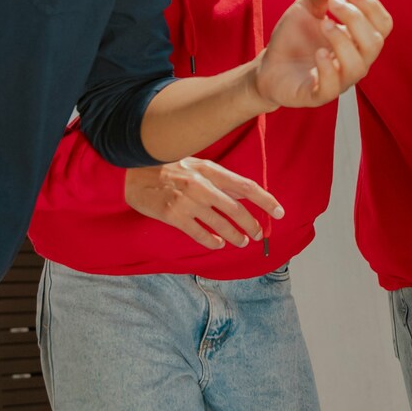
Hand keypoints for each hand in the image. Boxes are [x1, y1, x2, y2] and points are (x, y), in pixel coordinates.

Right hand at [124, 158, 283, 249]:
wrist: (132, 171)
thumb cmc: (167, 166)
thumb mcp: (197, 165)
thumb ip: (220, 179)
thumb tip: (245, 193)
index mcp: (210, 170)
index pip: (246, 186)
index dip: (266, 201)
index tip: (280, 212)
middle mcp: (202, 186)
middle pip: (236, 209)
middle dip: (252, 225)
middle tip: (258, 235)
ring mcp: (187, 201)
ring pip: (220, 224)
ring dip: (234, 236)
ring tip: (241, 242)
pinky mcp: (173, 215)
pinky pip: (198, 233)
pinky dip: (211, 241)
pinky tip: (217, 245)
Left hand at [256, 0, 392, 109]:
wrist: (268, 65)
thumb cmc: (294, 37)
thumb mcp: (306, 7)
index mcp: (358, 40)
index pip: (383, 25)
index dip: (372, 7)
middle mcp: (355, 61)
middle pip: (374, 43)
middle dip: (356, 18)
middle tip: (333, 3)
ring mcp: (339, 80)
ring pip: (358, 66)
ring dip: (343, 40)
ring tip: (324, 24)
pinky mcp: (318, 95)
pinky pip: (333, 87)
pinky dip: (328, 67)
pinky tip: (318, 52)